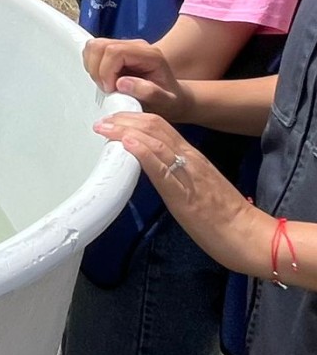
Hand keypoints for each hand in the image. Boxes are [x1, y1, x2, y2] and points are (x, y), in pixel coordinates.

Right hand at [82, 38, 191, 119]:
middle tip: (107, 88)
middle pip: (100, 46)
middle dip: (97, 70)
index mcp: (149, 55)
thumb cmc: (168, 101)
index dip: (106, 71)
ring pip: (93, 46)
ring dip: (93, 68)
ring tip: (106, 85)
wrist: (172, 98)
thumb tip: (122, 82)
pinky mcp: (115, 51)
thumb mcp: (165, 102)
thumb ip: (148, 92)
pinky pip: (93, 51)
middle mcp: (136, 46)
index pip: (115, 51)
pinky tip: (105, 79)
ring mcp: (124, 46)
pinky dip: (92, 66)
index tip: (110, 90)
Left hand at [93, 112, 259, 270]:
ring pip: (156, 141)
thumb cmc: (225, 216)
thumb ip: (177, 172)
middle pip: (155, 127)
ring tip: (105, 127)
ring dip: (126, 131)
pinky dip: (143, 153)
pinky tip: (127, 144)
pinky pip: (162, 168)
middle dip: (125, 120)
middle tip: (103, 120)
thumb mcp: (197, 186)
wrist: (250, 236)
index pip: (161, 126)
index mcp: (193, 157)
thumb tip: (152, 166)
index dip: (135, 119)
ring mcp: (188, 174)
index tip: (114, 118)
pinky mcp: (184, 194)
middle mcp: (190, 159)